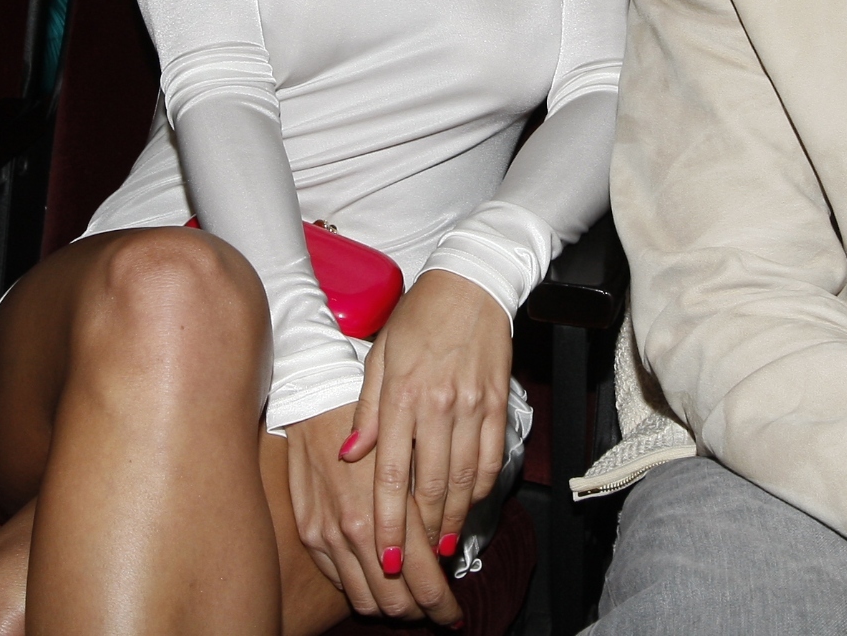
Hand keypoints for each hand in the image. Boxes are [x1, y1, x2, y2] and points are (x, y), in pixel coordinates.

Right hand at [285, 404, 461, 625]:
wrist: (318, 400)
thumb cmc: (375, 423)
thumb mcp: (410, 456)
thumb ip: (426, 505)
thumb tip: (444, 545)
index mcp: (390, 510)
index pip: (423, 580)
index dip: (442, 603)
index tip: (454, 613)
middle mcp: (357, 530)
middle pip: (395, 601)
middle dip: (419, 611)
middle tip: (435, 610)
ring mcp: (329, 536)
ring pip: (365, 599)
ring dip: (391, 606)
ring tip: (409, 602)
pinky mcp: (310, 534)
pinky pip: (339, 582)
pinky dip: (361, 587)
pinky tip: (376, 578)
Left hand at [341, 270, 512, 586]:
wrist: (471, 283)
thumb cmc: (418, 317)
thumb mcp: (378, 357)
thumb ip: (365, 410)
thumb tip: (349, 454)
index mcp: (401, 395)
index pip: (390, 473)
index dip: (387, 521)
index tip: (385, 554)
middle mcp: (437, 404)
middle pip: (430, 485)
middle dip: (420, 533)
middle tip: (413, 564)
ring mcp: (471, 405)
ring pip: (464, 478)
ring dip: (453, 518)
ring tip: (442, 544)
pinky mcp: (497, 402)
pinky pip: (491, 457)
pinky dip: (481, 487)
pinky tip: (470, 502)